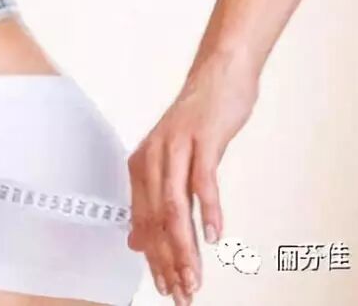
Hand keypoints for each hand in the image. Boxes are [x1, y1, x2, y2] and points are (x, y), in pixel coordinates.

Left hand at [127, 58, 257, 304]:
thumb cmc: (199, 121)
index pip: (144, 224)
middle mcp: (152, 159)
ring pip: (174, 208)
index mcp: (141, 167)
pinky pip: (202, 181)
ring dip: (184, 247)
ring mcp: (175, 149)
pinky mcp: (201, 140)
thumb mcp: (173, 162)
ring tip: (194, 276)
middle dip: (169, 262)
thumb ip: (156, 200)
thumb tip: (138, 242)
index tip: (167, 288)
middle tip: (181, 293)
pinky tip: (213, 234)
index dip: (156, 260)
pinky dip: (208, 209)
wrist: (219, 74)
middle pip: (156, 221)